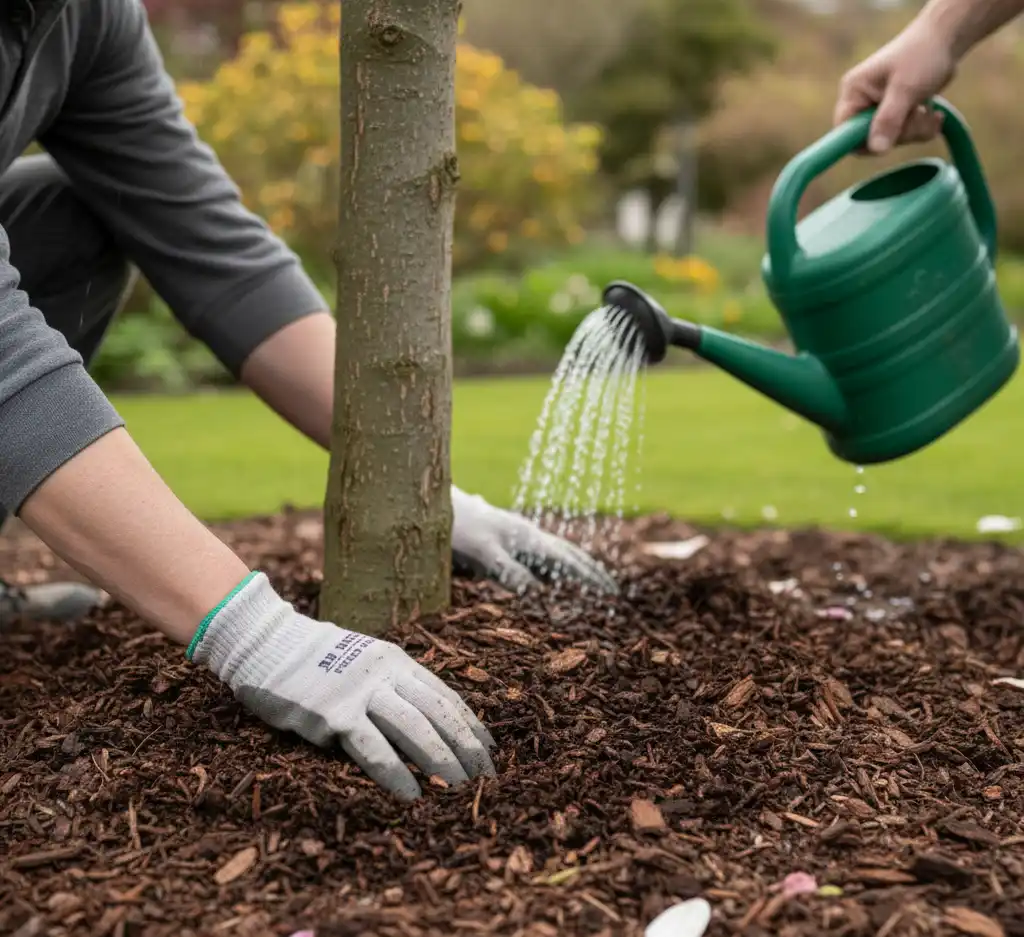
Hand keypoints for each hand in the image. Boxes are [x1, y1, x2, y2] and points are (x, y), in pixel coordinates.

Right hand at [189, 572, 495, 800]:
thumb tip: (422, 719)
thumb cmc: (314, 659)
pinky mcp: (334, 713)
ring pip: (416, 730)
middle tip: (487, 780)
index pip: (445, 696)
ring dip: (443, 763)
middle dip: (467, 749)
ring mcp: (361, 692)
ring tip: (461, 792)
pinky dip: (397, 774)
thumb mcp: (363, 661)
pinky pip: (374, 748)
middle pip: (439, 714)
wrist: (266, 642)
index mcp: (397, 661)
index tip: (490, 750)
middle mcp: (386, 673)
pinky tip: (413, 796)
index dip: (471, 725)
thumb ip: (390, 685)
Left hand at [451, 486, 617, 594]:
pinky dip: (554, 568)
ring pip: (556, 553)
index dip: (590, 576)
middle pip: (568, 554)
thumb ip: (507, 570)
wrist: (434, 505)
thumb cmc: (459, 529)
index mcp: (529, 539)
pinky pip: (540, 556)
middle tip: (613, 590)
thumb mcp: (482, 552)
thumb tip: (534, 589)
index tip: (612, 591)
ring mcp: (519, 537)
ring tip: (592, 583)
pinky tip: (551, 577)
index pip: (568, 560)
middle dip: (591, 571)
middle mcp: (529, 536)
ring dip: (575, 568)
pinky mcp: (507, 541)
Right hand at [834, 18, 956, 153]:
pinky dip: (921, 128)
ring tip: (928, 110)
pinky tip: (933, 113)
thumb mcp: (906, 88)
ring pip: (891, 140)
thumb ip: (889, 119)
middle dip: (899, 133)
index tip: (887, 140)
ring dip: (915, 130)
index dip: (862, 141)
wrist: (946, 38)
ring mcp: (879, 108)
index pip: (844, 131)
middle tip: (917, 113)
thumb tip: (877, 150)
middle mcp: (862, 102)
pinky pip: (905, 135)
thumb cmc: (923, 55)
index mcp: (854, 92)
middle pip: (870, 139)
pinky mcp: (896, 113)